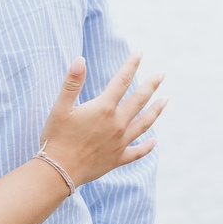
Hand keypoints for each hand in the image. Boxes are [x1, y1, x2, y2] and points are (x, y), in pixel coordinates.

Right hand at [37, 55, 164, 189]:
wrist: (59, 171)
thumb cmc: (57, 138)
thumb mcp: (60, 108)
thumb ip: (72, 82)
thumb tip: (80, 60)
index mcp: (104, 108)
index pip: (121, 80)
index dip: (131, 64)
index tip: (140, 52)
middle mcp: (117, 124)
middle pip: (139, 100)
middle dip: (151, 85)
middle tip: (162, 74)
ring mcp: (120, 142)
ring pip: (144, 123)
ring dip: (156, 111)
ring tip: (166, 100)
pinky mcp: (118, 159)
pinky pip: (138, 152)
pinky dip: (147, 147)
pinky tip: (155, 142)